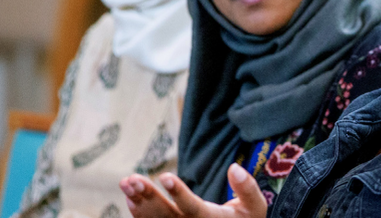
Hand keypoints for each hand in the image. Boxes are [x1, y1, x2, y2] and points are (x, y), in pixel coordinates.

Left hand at [119, 164, 266, 217]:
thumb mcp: (254, 208)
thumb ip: (247, 189)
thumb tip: (234, 168)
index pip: (193, 208)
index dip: (179, 193)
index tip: (164, 176)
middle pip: (167, 215)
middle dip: (149, 196)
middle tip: (132, 179)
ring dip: (139, 201)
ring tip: (126, 182)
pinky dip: (139, 212)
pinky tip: (129, 196)